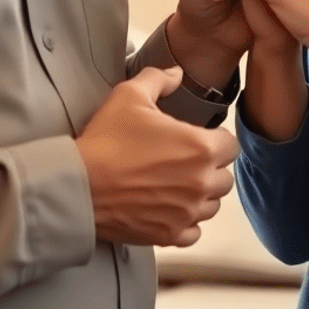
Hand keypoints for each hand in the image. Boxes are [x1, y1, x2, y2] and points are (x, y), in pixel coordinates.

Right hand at [76, 66, 239, 246]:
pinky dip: (186, 223)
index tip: (198, 139)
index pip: (230, 145)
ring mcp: (186, 213)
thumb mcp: (130, 95)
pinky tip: (170, 209)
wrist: (78, 185)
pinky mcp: (169, 235)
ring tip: (176, 184)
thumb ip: (159, 79)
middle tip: (185, 161)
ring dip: (200, 196)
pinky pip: (194, 233)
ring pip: (211, 206)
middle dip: (210, 168)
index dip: (215, 139)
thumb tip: (176, 73)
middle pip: (224, 177)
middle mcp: (200, 183)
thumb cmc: (106, 141)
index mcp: (200, 148)